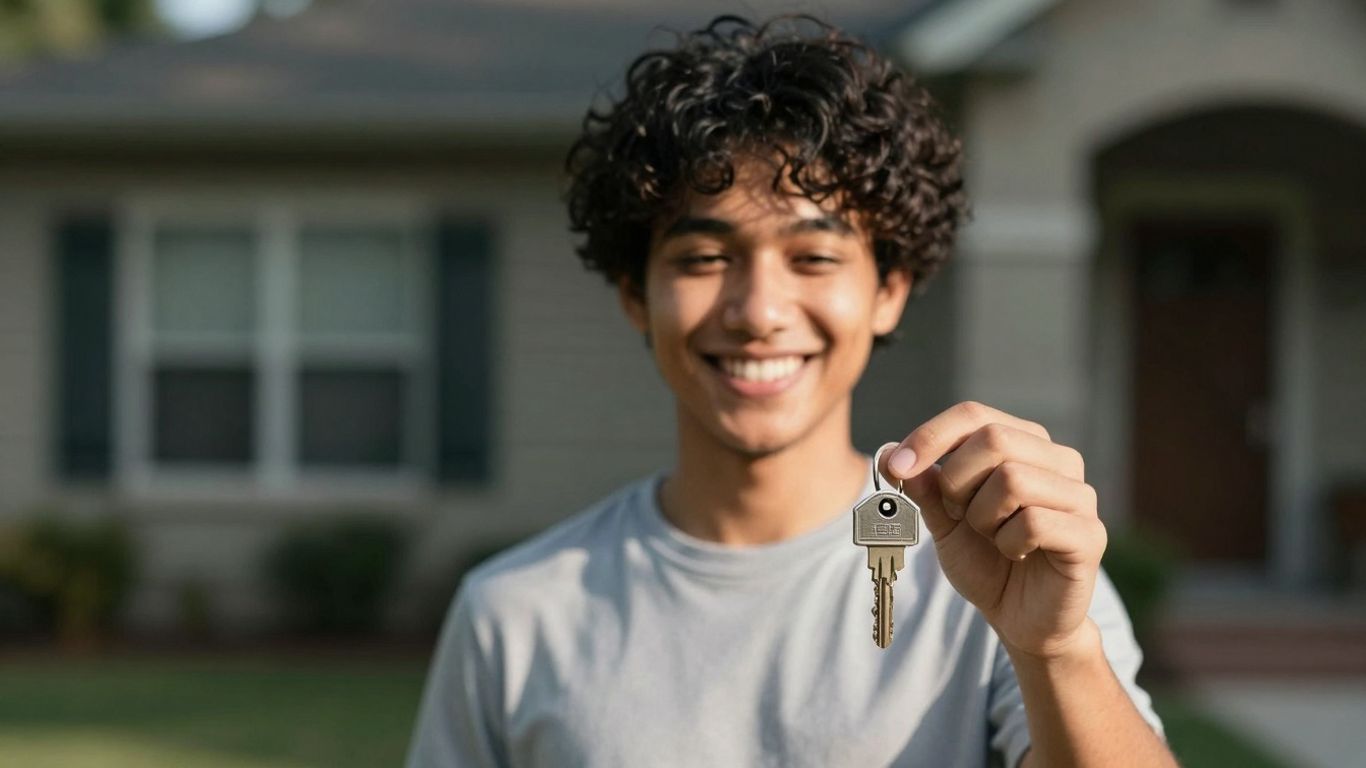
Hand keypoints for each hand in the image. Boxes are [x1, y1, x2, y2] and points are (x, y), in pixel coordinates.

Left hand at [879, 401, 1106, 657]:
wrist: (1021, 618)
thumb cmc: (986, 561)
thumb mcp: (944, 521)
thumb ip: (924, 487)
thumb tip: (889, 452)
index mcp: (1024, 443)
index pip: (974, 415)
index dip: (930, 436)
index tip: (896, 466)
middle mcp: (1058, 460)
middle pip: (993, 438)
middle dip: (958, 481)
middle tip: (959, 515)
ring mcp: (1080, 495)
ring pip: (1013, 479)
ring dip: (983, 517)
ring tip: (993, 537)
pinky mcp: (1090, 534)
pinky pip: (1033, 522)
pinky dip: (1008, 543)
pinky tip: (1016, 555)